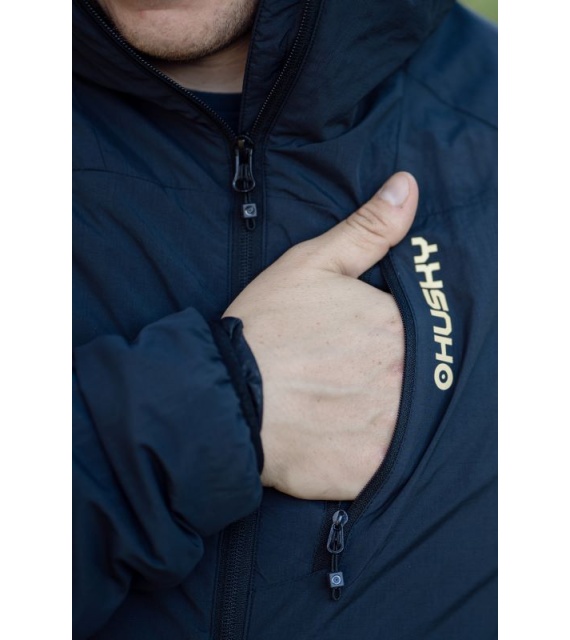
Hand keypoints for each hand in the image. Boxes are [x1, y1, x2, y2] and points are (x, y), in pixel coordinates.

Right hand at [224, 172, 417, 499]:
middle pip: (414, 378)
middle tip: (339, 378)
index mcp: (398, 325)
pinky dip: (363, 454)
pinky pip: (383, 463)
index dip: (382, 339)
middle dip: (381, 377)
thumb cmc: (267, 328)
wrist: (224, 397)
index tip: (351, 345)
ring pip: (404, 422)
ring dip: (378, 416)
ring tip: (334, 408)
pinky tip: (333, 439)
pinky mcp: (370, 472)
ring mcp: (391, 429)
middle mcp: (406, 378)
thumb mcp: (312, 264)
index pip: (416, 331)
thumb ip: (368, 228)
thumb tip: (408, 186)